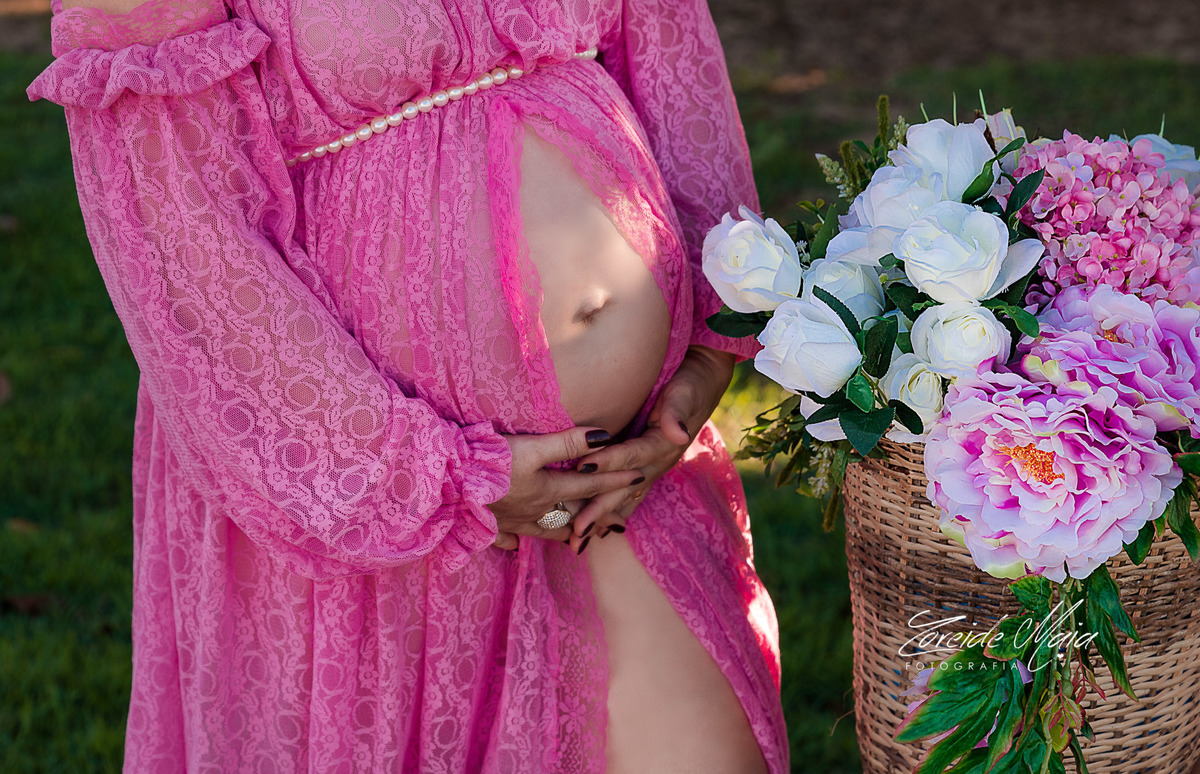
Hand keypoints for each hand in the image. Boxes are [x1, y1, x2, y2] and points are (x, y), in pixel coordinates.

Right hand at [486, 426, 643, 551]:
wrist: (447, 483)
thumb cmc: (489, 462)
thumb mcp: (532, 447)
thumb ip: (568, 442)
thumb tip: (605, 437)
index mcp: (548, 490)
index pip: (590, 483)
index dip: (616, 479)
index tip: (639, 477)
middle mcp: (535, 510)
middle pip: (573, 514)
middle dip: (596, 516)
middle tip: (617, 521)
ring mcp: (512, 521)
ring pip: (546, 530)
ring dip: (564, 532)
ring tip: (578, 538)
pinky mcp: (489, 525)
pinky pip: (507, 539)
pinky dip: (515, 542)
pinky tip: (516, 546)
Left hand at [566, 345, 735, 539]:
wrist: (702, 385)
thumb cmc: (688, 386)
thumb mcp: (683, 395)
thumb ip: (676, 414)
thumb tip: (677, 433)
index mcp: (660, 444)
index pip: (630, 455)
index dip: (607, 461)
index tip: (582, 468)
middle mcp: (656, 462)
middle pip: (622, 488)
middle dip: (599, 510)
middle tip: (577, 531)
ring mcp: (652, 468)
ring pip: (624, 498)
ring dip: (603, 519)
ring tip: (581, 540)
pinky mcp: (647, 468)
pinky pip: (628, 495)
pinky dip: (613, 511)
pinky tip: (599, 527)